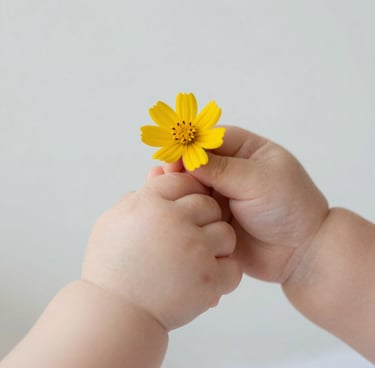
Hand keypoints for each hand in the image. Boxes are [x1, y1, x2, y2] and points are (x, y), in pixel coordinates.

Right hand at [81, 173, 241, 330]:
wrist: (115, 314)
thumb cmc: (111, 267)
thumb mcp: (112, 221)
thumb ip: (136, 199)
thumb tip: (156, 182)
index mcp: (150, 204)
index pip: (181, 181)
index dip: (185, 192)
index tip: (184, 206)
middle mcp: (174, 221)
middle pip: (208, 204)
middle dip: (202, 218)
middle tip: (189, 236)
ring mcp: (195, 250)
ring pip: (226, 233)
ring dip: (216, 246)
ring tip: (197, 259)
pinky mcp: (209, 279)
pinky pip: (233, 266)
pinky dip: (223, 274)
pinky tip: (205, 277)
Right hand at [162, 126, 328, 282]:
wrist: (299, 252)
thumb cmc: (289, 207)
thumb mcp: (258, 180)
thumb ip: (221, 169)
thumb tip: (186, 156)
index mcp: (246, 151)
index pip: (211, 139)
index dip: (191, 144)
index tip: (174, 154)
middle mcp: (230, 171)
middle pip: (197, 161)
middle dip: (182, 166)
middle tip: (167, 174)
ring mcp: (220, 194)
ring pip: (191, 184)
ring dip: (179, 185)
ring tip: (164, 189)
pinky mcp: (212, 217)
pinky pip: (192, 207)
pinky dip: (180, 205)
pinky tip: (167, 205)